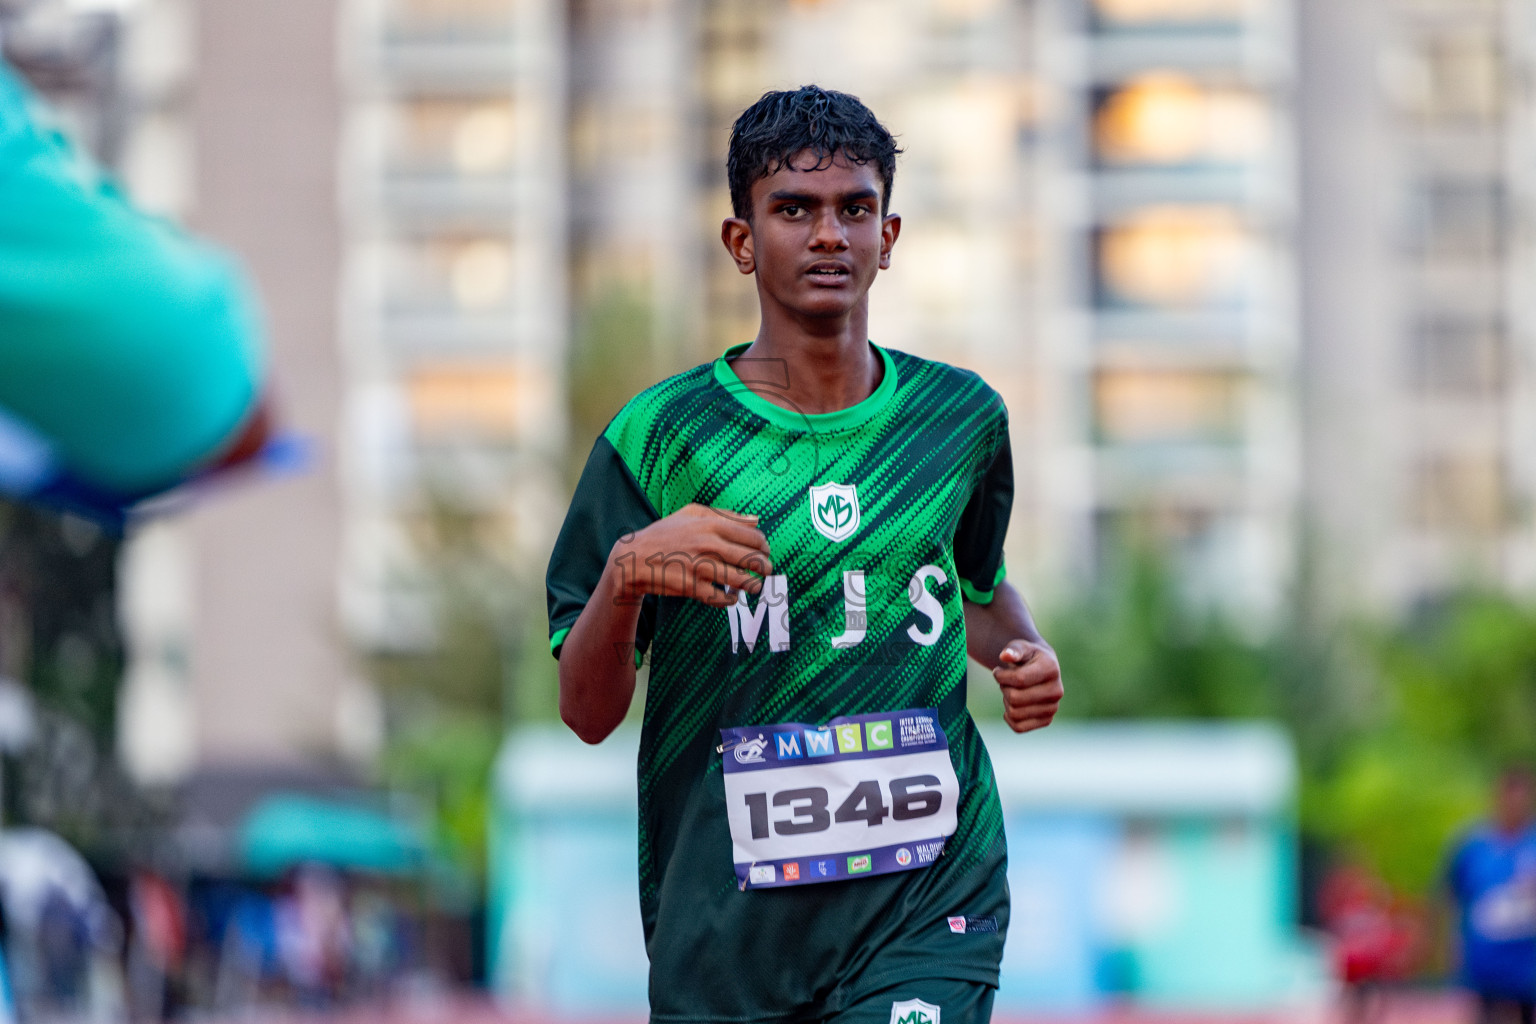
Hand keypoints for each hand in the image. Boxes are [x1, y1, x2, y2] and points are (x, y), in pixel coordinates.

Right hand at [609, 503, 771, 607]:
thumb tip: (756, 520)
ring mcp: (700, 567)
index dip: (764, 547)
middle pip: (751, 559)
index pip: (753, 537)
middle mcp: (708, 544)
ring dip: (753, 585)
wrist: (634, 558)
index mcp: (711, 524)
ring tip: (755, 586)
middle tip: (766, 571)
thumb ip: (726, 514)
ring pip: (741, 580)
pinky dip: (730, 600)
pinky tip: (731, 597)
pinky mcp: (692, 587)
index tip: (765, 552)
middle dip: (764, 567)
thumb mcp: (692, 513)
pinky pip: (721, 598)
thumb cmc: (665, 533)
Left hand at [994, 640, 1061, 733]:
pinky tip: (1012, 706)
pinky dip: (1009, 718)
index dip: (1000, 676)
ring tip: (1012, 691)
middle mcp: (1056, 691)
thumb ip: (1013, 649)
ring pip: (1015, 714)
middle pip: (1015, 698)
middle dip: (1004, 688)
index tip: (997, 670)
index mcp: (1051, 669)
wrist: (1040, 669)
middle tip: (1006, 682)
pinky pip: (1019, 727)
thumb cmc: (1027, 657)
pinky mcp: (1046, 721)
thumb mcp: (1020, 647)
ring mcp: (1053, 708)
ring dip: (1006, 702)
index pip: (1019, 680)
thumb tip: (1005, 656)